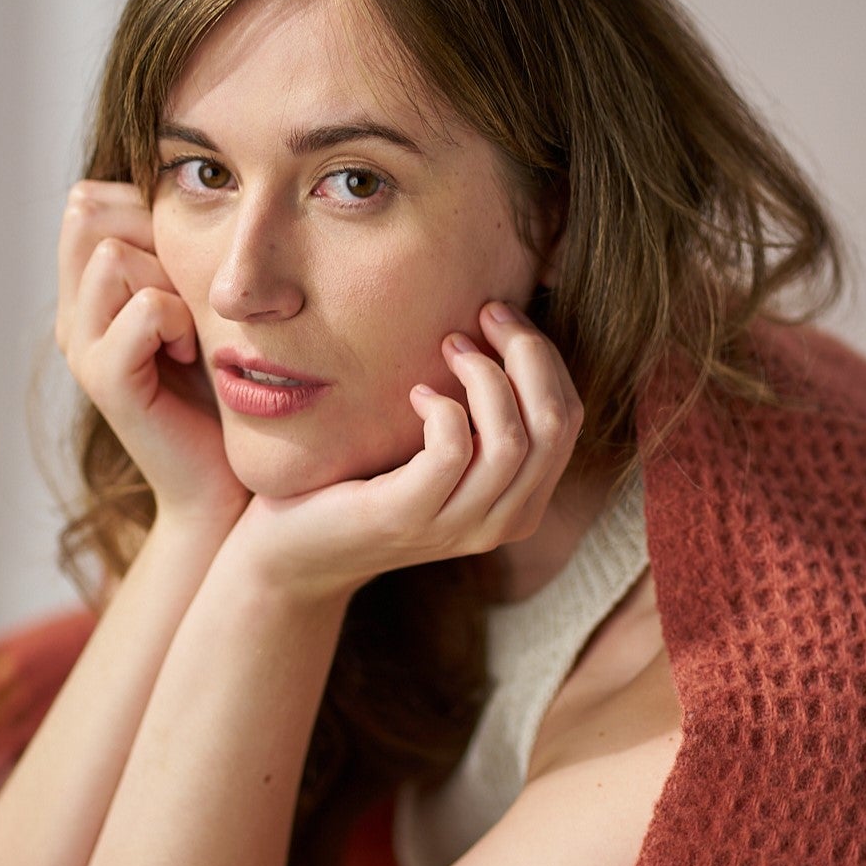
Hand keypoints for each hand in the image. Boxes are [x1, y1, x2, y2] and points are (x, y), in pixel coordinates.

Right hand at [56, 180, 248, 526]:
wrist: (228, 485)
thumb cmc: (229, 389)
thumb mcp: (203, 302)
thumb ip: (182, 248)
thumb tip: (197, 182)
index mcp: (89, 288)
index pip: (92, 198)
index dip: (146, 212)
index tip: (189, 269)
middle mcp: (73, 312)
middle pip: (91, 212)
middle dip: (154, 238)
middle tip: (190, 297)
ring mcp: (82, 346)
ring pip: (114, 254)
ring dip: (170, 281)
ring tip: (191, 330)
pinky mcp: (106, 381)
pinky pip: (141, 308)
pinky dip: (177, 320)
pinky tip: (193, 353)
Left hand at [221, 301, 583, 601]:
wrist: (297, 552)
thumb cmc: (368, 486)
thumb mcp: (441, 456)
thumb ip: (481, 419)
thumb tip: (505, 331)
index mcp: (522, 504)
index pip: (567, 420)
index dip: (545, 358)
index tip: (502, 318)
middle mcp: (502, 522)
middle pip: (553, 425)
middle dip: (528, 354)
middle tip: (486, 313)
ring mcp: (456, 526)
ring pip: (512, 440)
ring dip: (485, 374)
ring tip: (448, 345)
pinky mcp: (406, 516)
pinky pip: (452, 449)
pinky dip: (440, 406)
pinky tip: (414, 393)